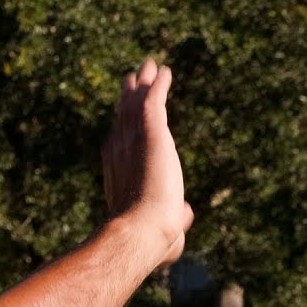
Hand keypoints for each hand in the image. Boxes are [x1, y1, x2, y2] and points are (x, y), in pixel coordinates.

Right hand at [102, 59, 193, 268]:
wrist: (141, 230)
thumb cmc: (150, 239)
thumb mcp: (165, 227)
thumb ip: (174, 217)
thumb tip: (186, 216)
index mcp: (120, 174)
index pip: (121, 144)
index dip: (123, 127)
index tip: (126, 116)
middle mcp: (121, 154)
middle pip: (124, 119)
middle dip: (128, 99)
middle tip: (132, 81)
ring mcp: (133, 142)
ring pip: (135, 106)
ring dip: (142, 86)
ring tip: (148, 68)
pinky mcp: (151, 133)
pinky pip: (154, 102)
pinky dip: (159, 86)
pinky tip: (164, 72)